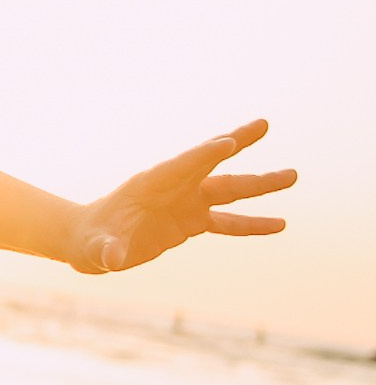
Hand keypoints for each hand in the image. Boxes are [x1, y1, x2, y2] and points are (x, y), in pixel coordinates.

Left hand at [70, 121, 293, 274]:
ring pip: (228, 190)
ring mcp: (185, 203)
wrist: (94, 245)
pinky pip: (227, 223)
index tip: (229, 141)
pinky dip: (252, 224)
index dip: (205, 154)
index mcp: (150, 184)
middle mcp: (173, 187)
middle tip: (264, 123)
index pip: (182, 165)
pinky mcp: (192, 222)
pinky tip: (279, 224)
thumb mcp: (97, 249)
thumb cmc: (92, 242)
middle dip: (237, 143)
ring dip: (259, 184)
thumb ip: (107, 251)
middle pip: (212, 163)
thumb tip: (111, 260)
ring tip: (293, 175)